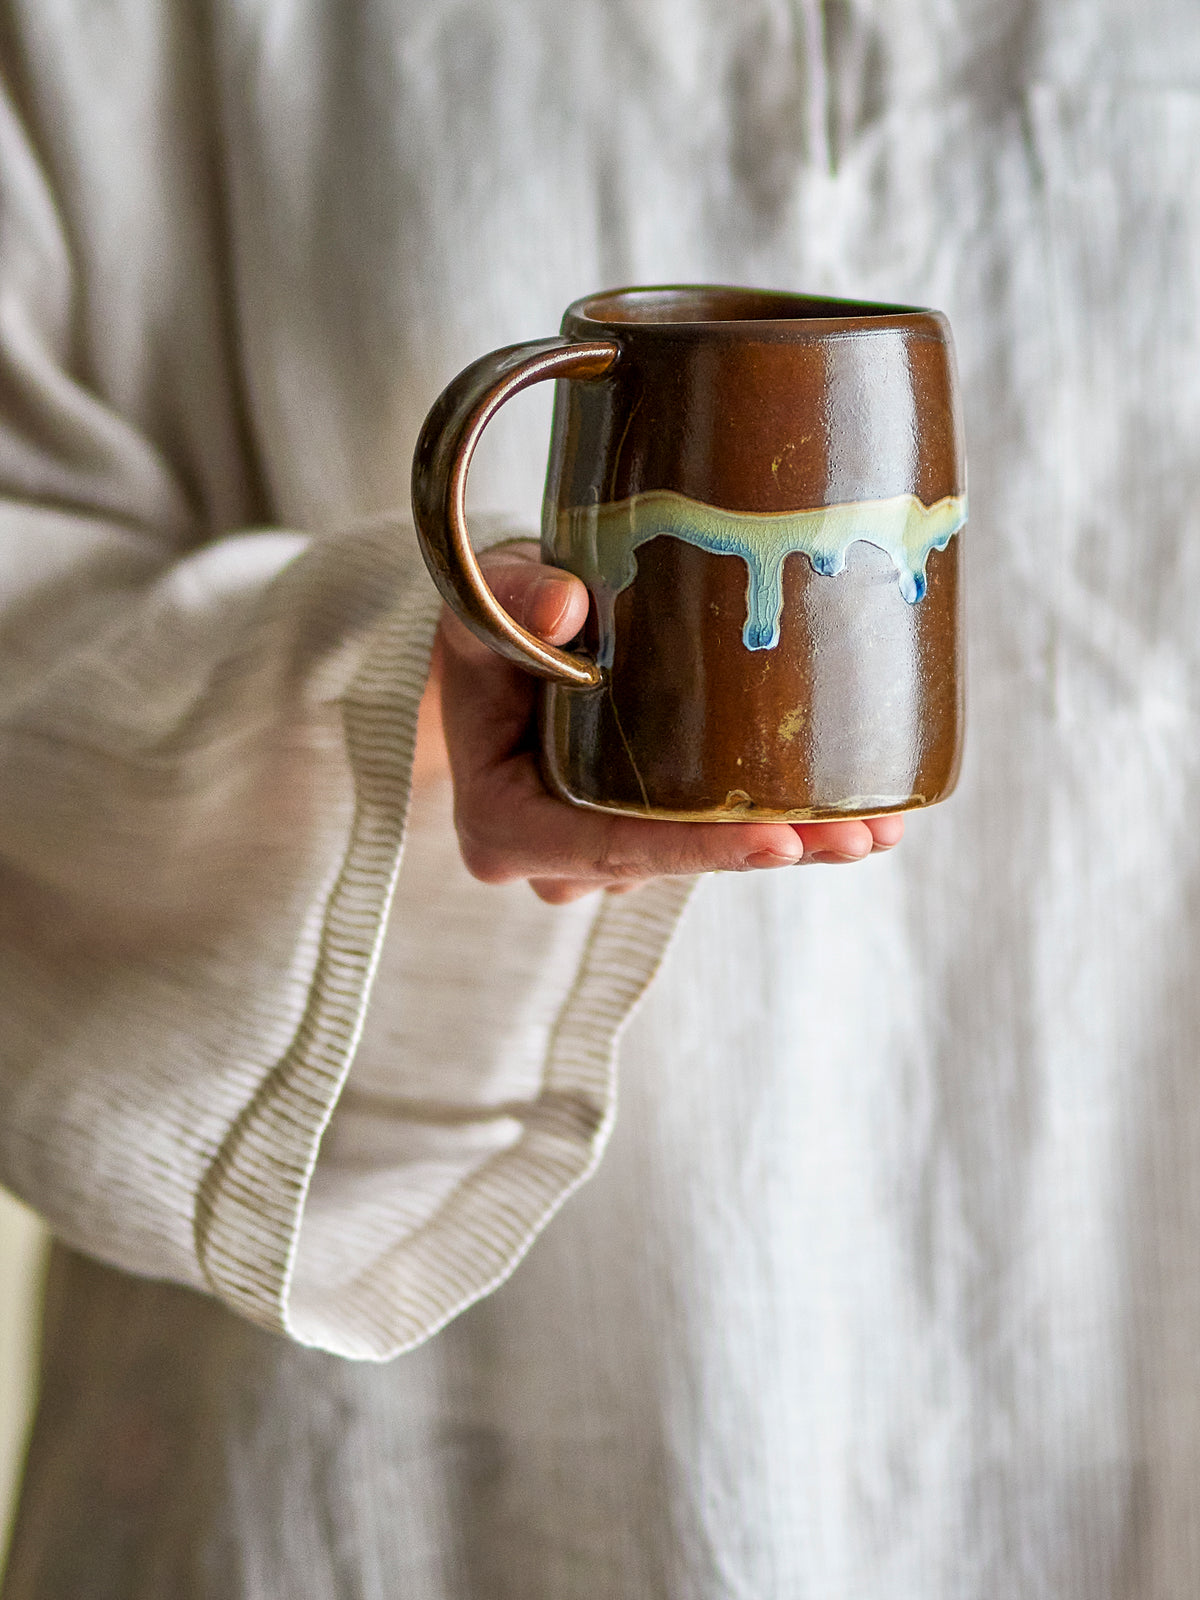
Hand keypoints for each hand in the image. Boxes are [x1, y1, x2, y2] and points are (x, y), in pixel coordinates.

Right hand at [423, 543, 903, 903]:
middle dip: (769, 852)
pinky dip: (780, 825)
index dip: (695, 848)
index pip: (607, 845)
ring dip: (790, 843)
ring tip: (876, 826)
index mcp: (505, 824)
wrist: (491, 656)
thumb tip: (564, 606)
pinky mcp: (646, 833)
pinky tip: (861, 818)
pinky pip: (711, 838)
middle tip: (856, 837)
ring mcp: (603, 855)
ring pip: (702, 856)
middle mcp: (559, 859)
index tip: (778, 842)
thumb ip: (512, 600)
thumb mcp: (478, 608)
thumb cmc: (483, 634)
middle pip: (672, 863)